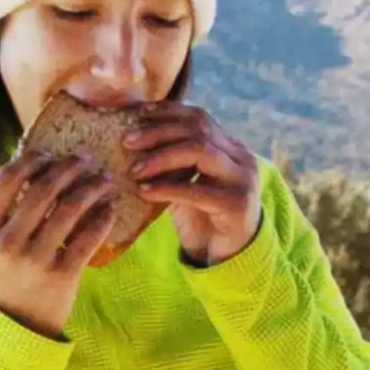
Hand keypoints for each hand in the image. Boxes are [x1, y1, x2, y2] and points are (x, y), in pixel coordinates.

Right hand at [0, 150, 117, 338]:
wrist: (11, 329)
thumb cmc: (1, 278)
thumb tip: (28, 163)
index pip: (7, 178)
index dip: (32, 159)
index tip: (50, 153)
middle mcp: (6, 243)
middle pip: (43, 187)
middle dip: (70, 166)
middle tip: (87, 159)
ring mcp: (35, 260)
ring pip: (70, 208)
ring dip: (92, 187)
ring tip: (104, 180)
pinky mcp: (62, 276)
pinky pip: (89, 237)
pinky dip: (103, 217)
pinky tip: (109, 209)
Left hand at [124, 104, 261, 266]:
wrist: (227, 256)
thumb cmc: (202, 218)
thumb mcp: (189, 182)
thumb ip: (176, 160)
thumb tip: (135, 137)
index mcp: (231, 148)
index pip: (200, 118)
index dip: (168, 113)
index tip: (138, 114)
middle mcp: (241, 159)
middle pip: (198, 130)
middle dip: (159, 132)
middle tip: (127, 142)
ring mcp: (242, 180)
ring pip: (199, 151)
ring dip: (161, 157)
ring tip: (134, 169)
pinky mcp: (235, 205)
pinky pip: (195, 190)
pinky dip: (166, 188)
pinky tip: (144, 192)